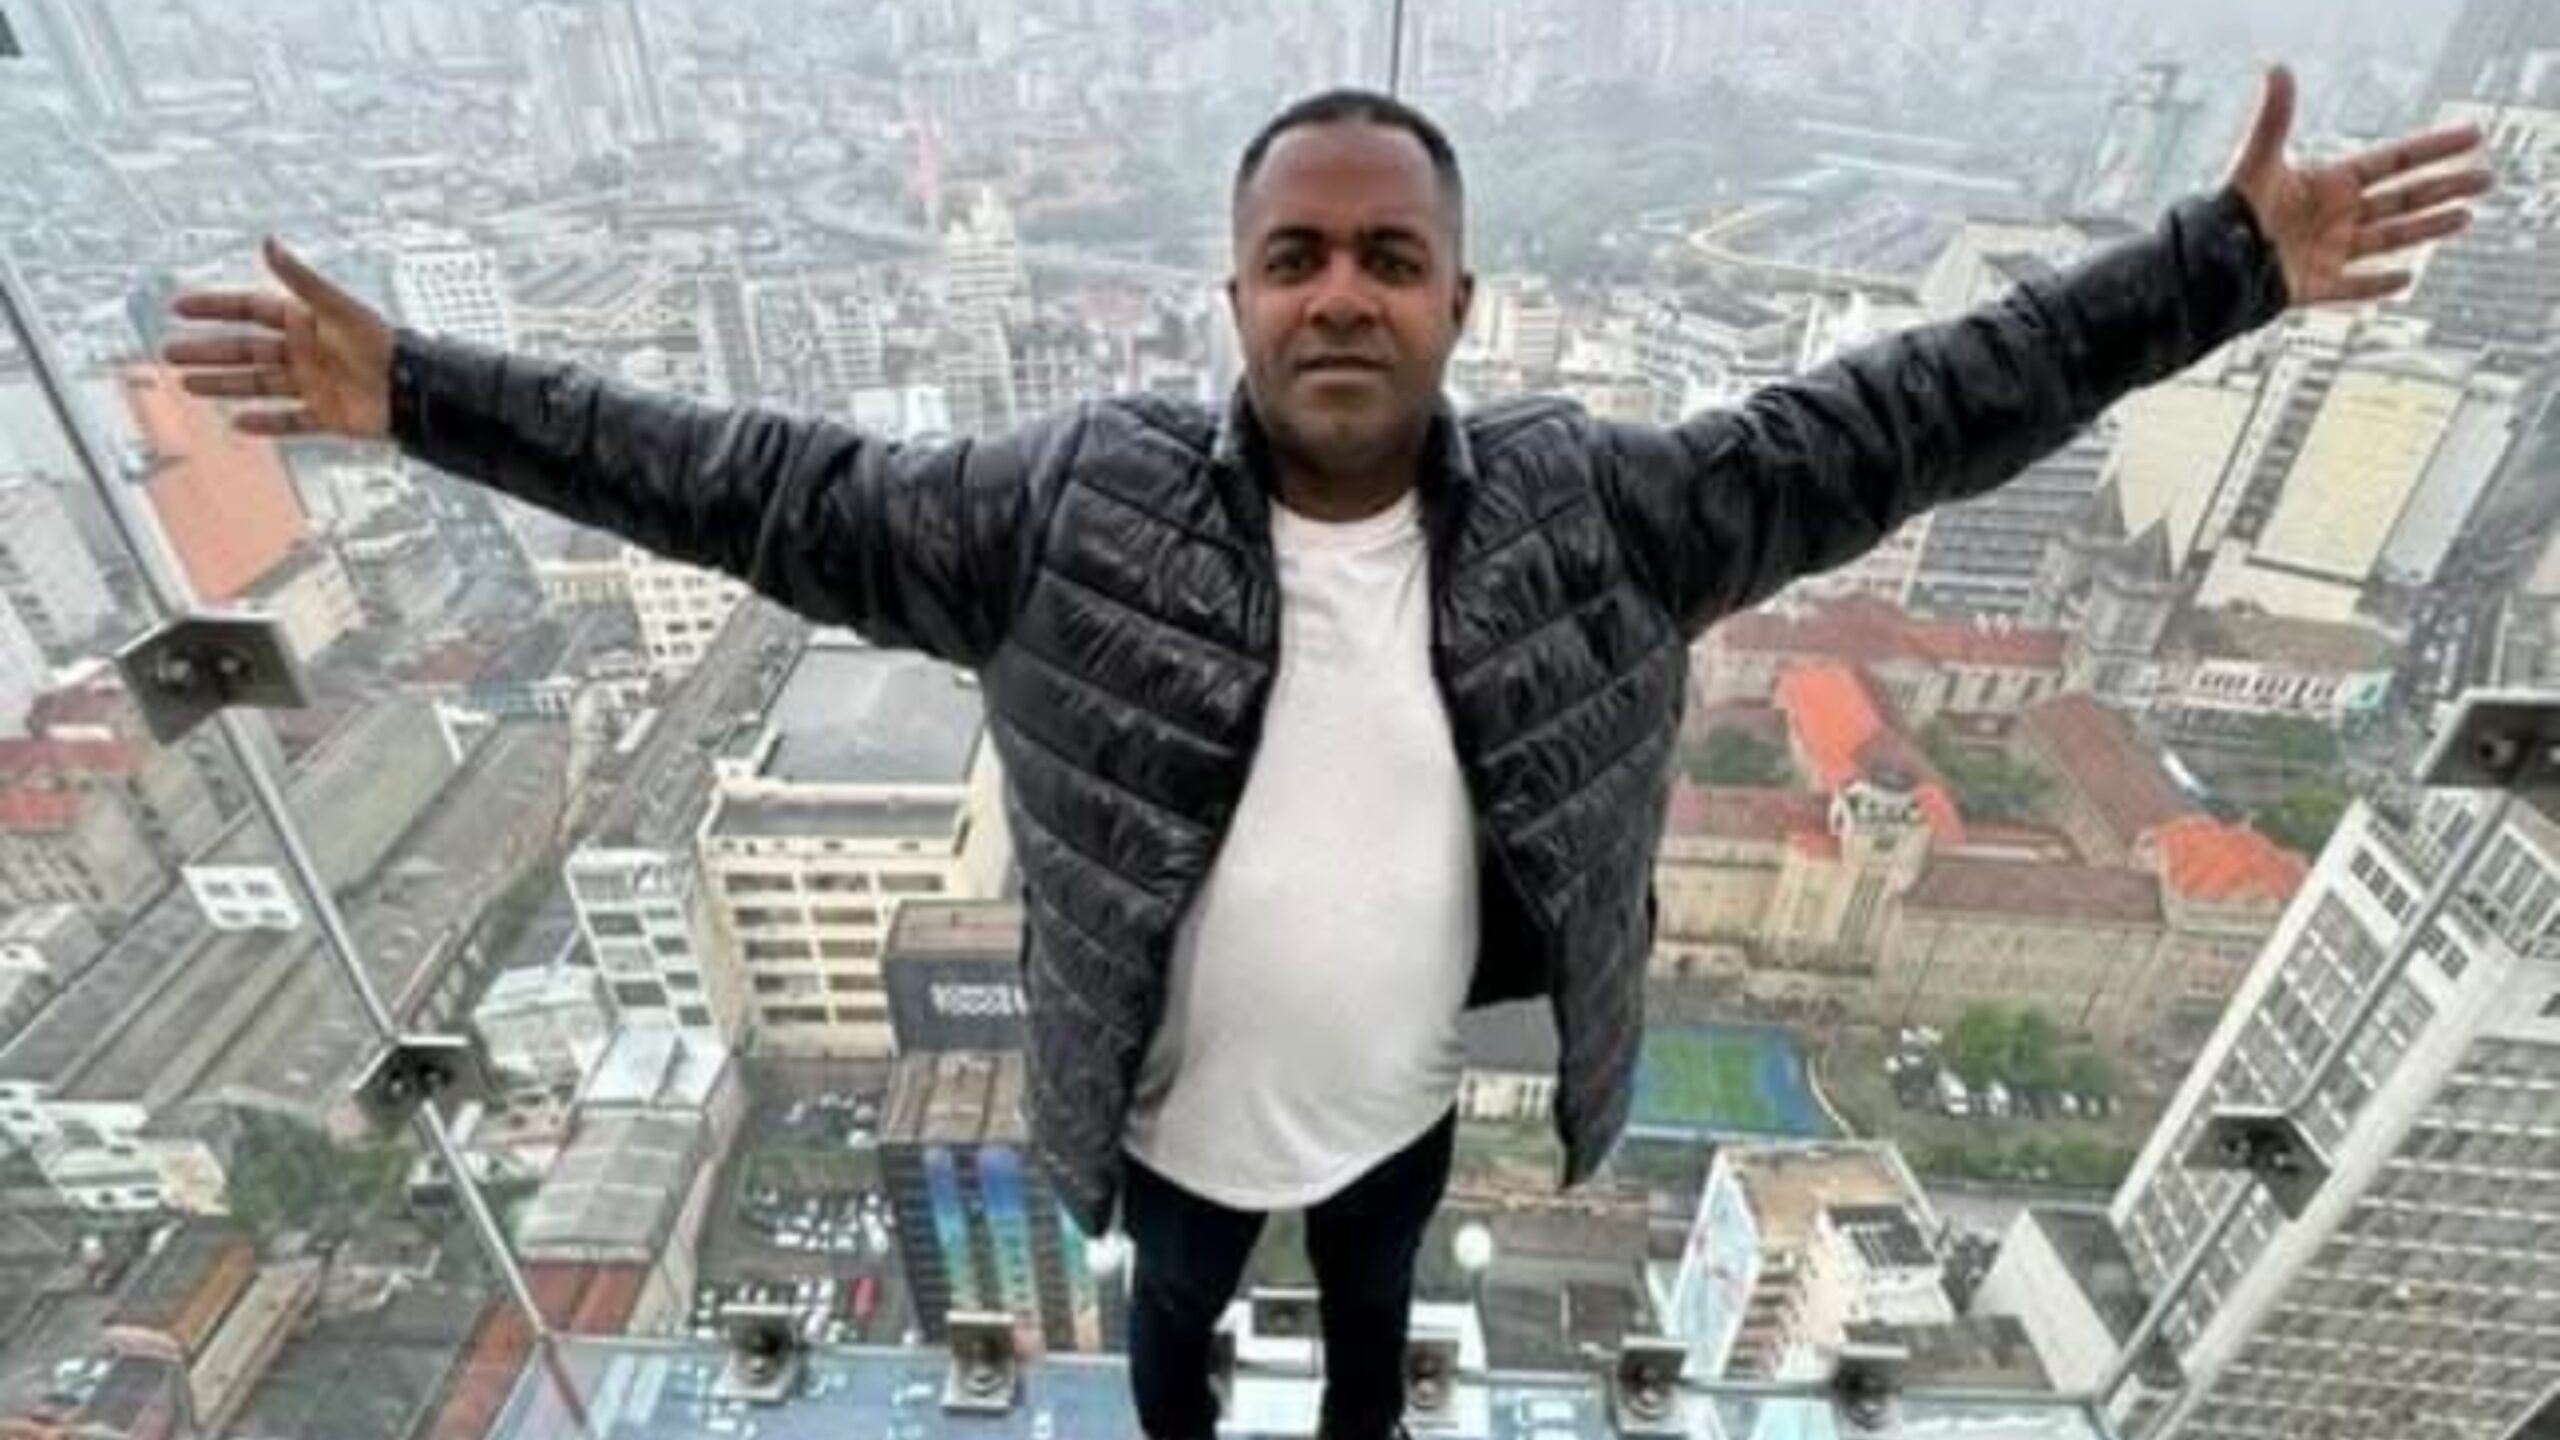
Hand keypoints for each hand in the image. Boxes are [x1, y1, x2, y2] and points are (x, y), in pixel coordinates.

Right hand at [162, 237, 394, 439]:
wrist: (412, 387)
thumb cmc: (380, 342)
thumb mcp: (336, 307)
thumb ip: (300, 278)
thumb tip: (269, 242)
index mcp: (305, 322)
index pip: (250, 310)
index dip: (216, 308)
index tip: (180, 308)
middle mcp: (305, 352)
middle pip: (246, 351)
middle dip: (208, 351)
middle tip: (170, 354)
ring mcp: (313, 384)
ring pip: (258, 384)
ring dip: (224, 384)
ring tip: (188, 385)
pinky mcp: (327, 414)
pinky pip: (289, 420)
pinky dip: (265, 423)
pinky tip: (238, 422)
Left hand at [2224, 64, 2493, 307]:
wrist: (2198, 261)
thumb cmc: (2224, 210)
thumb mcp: (2256, 162)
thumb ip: (2273, 118)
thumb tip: (2276, 69)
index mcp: (2327, 184)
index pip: (2393, 162)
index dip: (2432, 150)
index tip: (2471, 137)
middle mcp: (2331, 217)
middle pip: (2401, 200)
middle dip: (2444, 189)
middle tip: (2486, 179)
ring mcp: (2324, 252)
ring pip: (2387, 240)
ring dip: (2425, 230)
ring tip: (2464, 219)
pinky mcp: (2309, 286)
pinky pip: (2351, 287)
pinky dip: (2377, 286)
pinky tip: (2406, 280)